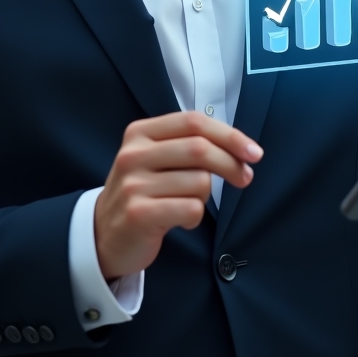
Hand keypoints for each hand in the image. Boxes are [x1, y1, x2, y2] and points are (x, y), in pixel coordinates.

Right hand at [95, 112, 262, 279]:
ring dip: (205, 197)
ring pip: (199, 182)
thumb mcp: (155, 158)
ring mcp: (134, 184)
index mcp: (140, 132)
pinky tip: (180, 219)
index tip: (254, 152)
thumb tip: (242, 149)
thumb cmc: (143, 192)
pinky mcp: (139, 214)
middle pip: (200, 149)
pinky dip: (195, 216)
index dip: (229, 135)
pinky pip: (191, 210)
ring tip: (188, 203)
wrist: (104, 234)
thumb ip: (188, 145)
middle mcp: (134, 154)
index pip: (194, 122)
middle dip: (231, 164)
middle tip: (244, 178)